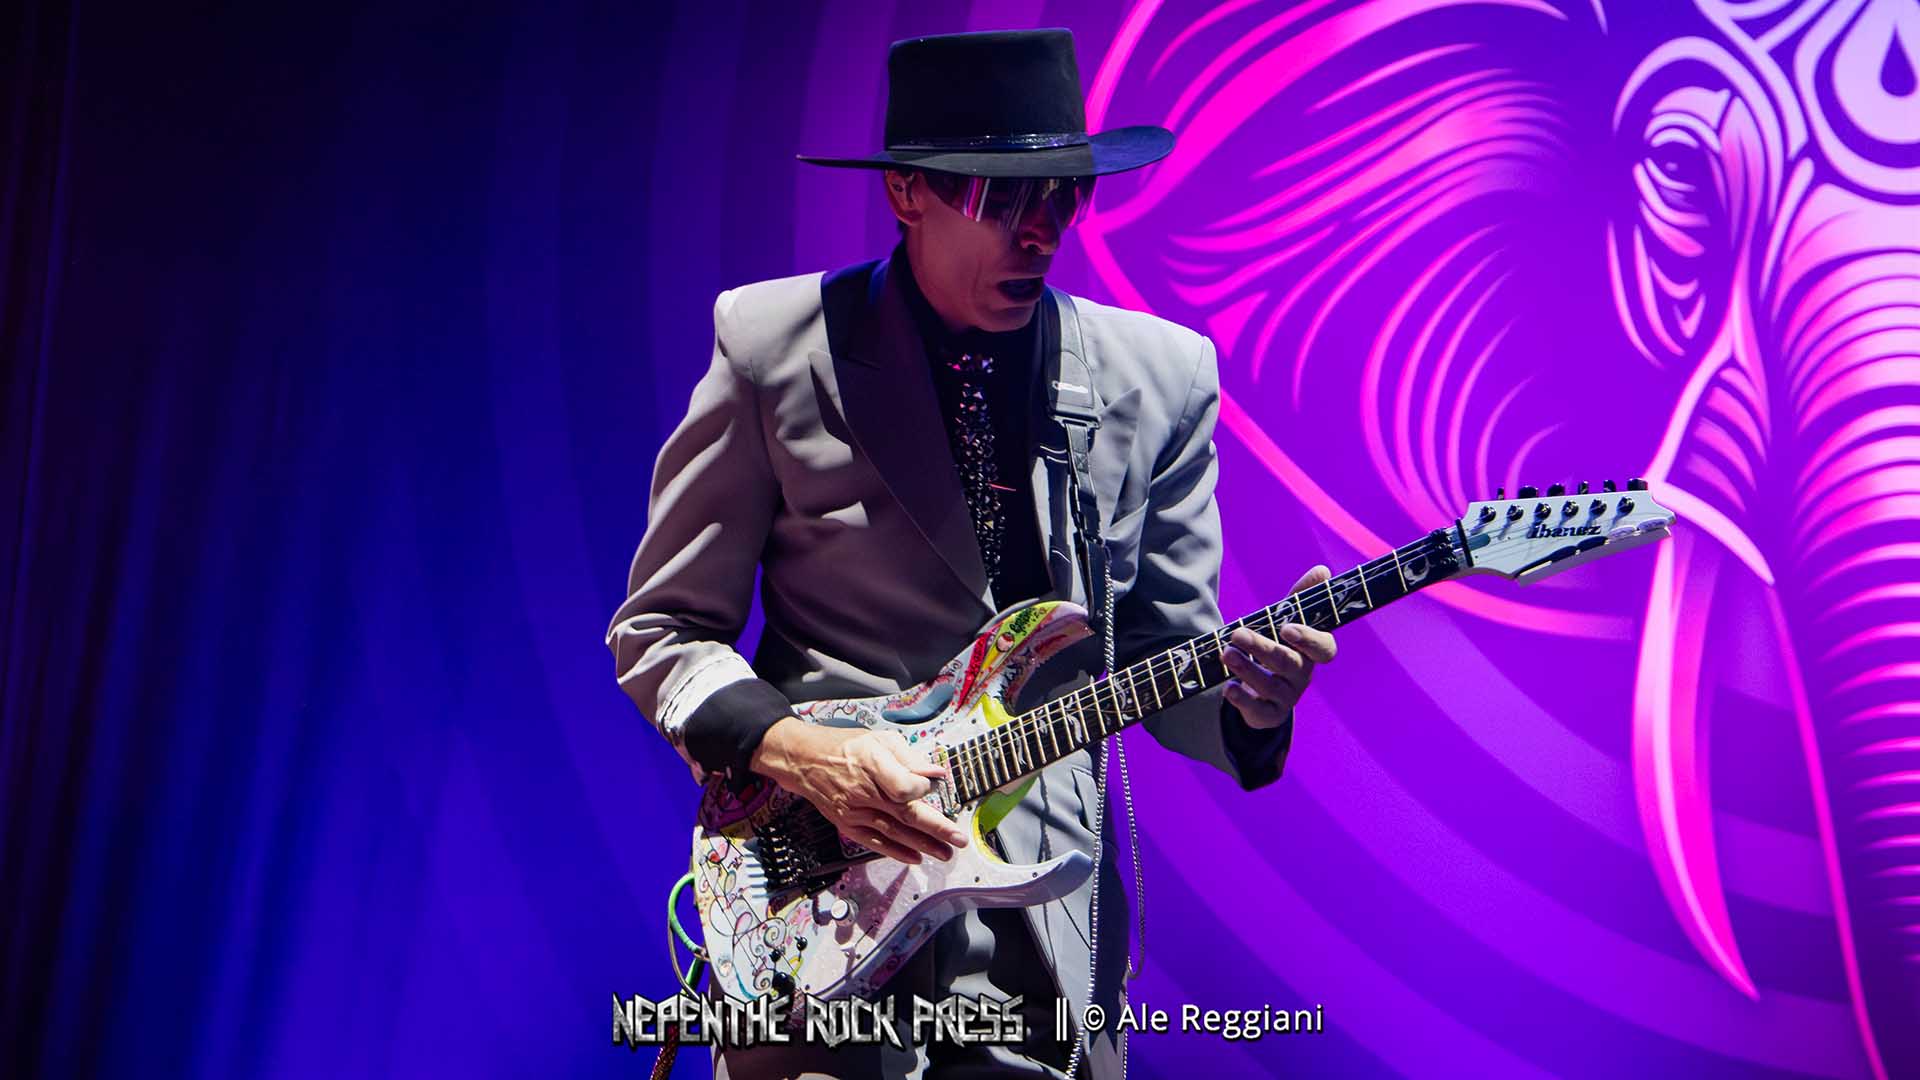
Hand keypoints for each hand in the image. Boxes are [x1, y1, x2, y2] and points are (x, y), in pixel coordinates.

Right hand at [749, 718, 969, 863]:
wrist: (805, 760)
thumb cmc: (846, 747)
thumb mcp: (880, 739)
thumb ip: (910, 757)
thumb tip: (936, 773)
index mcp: (872, 763)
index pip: (904, 787)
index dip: (923, 791)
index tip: (934, 787)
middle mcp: (862, 790)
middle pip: (905, 814)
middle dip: (936, 829)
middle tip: (958, 839)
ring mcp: (854, 811)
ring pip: (893, 832)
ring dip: (922, 845)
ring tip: (946, 853)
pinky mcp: (847, 824)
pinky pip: (874, 842)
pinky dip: (896, 852)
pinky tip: (915, 858)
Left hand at [1222, 564, 1338, 729]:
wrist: (1267, 689)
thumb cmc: (1280, 645)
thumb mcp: (1287, 619)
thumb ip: (1301, 597)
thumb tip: (1322, 570)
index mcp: (1312, 652)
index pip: (1324, 649)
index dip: (1308, 640)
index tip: (1286, 628)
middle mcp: (1303, 674)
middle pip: (1288, 663)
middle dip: (1262, 648)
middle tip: (1237, 633)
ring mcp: (1287, 697)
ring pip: (1270, 686)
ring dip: (1247, 669)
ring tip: (1226, 653)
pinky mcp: (1269, 713)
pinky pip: (1259, 711)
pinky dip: (1242, 700)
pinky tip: (1227, 689)